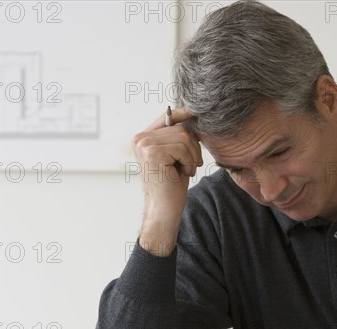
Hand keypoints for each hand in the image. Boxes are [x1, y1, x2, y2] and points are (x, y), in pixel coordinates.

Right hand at [132, 107, 202, 255]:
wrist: (165, 208)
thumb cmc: (172, 184)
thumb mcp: (176, 155)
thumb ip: (178, 136)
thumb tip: (192, 114)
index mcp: (143, 137)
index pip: (167, 116)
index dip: (184, 114)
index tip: (196, 113)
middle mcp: (140, 138)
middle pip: (180, 127)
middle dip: (193, 147)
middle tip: (190, 165)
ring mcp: (144, 144)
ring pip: (183, 137)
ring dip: (192, 156)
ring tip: (186, 170)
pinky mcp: (152, 152)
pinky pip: (182, 147)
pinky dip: (189, 161)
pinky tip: (183, 173)